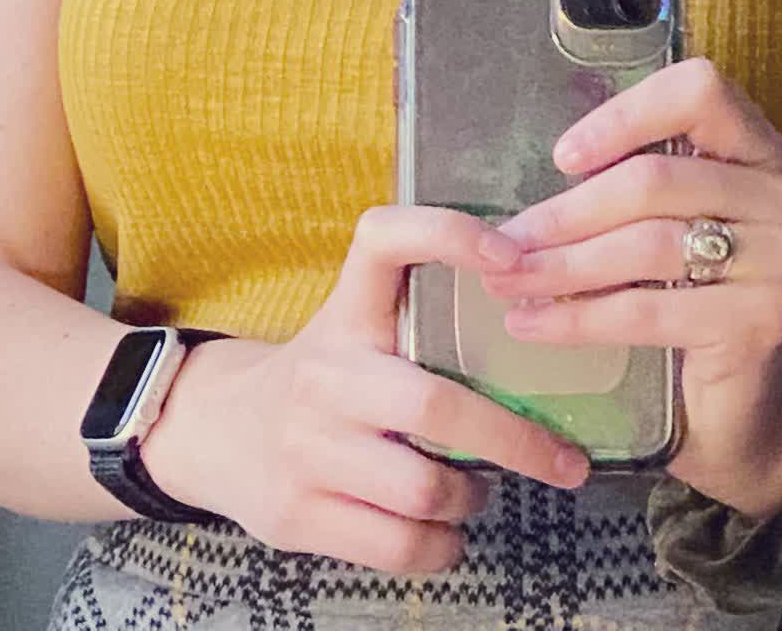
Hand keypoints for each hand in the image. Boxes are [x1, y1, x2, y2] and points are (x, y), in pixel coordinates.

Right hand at [141, 203, 592, 575]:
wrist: (216, 431)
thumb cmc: (322, 376)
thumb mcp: (356, 327)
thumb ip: (426, 317)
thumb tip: (541, 318)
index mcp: (346, 312)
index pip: (385, 240)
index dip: (448, 234)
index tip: (512, 260)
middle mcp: (324, 374)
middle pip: (435, 404)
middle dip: (517, 440)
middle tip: (565, 460)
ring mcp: (305, 448)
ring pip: (424, 488)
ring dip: (472, 498)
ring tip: (478, 490)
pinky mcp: (297, 515)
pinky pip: (398, 546)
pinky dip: (443, 548)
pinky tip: (446, 532)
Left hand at [475, 56, 781, 518]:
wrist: (741, 415)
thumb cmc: (690, 307)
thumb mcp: (664, 227)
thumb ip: (628, 185)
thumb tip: (530, 177)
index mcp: (763, 154)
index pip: (699, 93)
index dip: (626, 115)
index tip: (563, 157)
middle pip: (656, 179)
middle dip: (567, 213)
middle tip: (505, 241)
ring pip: (648, 243)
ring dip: (563, 264)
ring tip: (508, 281)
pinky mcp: (763, 321)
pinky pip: (648, 308)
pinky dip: (580, 317)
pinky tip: (534, 324)